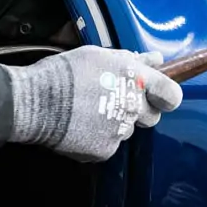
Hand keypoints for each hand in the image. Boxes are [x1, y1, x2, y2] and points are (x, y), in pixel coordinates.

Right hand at [2, 46, 182, 161]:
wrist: (35, 102)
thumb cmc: (63, 73)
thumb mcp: (99, 56)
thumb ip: (132, 60)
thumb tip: (157, 60)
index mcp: (133, 78)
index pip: (171, 94)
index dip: (167, 96)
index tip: (159, 97)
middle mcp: (131, 105)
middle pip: (151, 116)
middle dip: (138, 111)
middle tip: (113, 102)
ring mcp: (119, 130)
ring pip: (127, 130)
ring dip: (114, 123)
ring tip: (87, 112)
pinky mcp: (104, 149)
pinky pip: (108, 145)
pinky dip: (97, 138)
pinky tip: (79, 126)